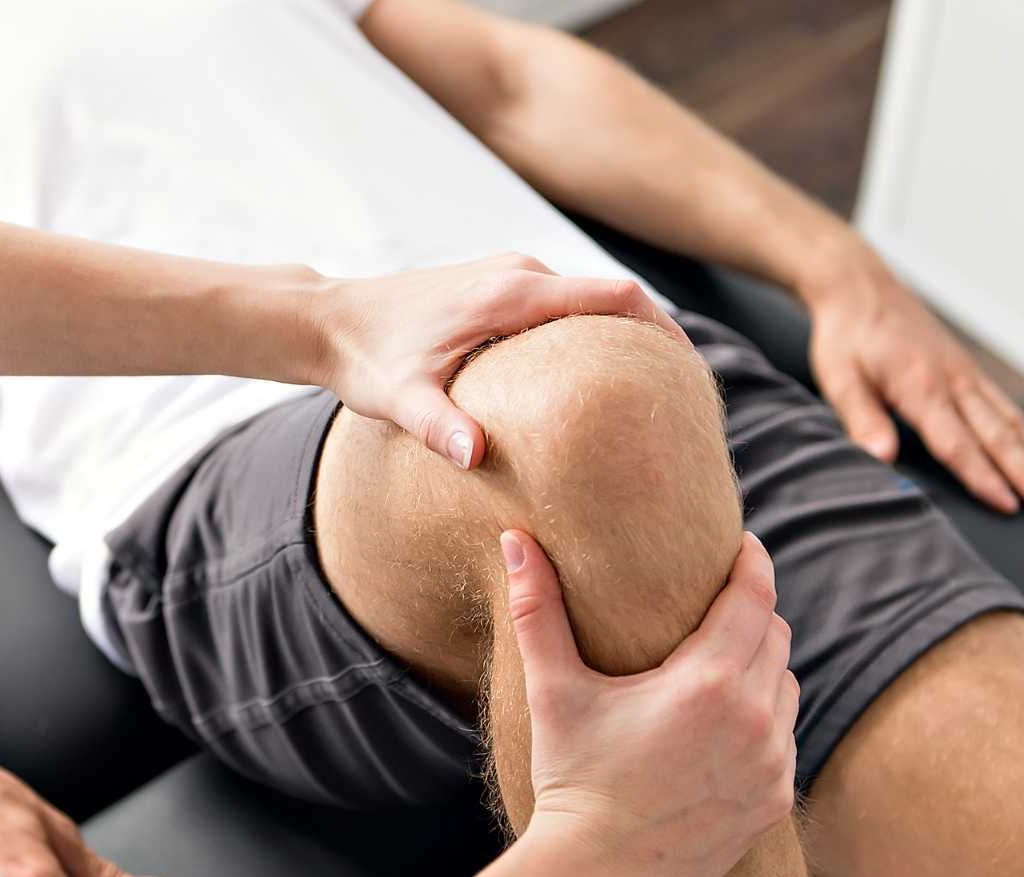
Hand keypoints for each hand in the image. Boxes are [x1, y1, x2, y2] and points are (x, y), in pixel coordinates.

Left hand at [314, 253, 686, 469]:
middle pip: (614, 297)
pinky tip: (597, 381)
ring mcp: (509, 274)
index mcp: (511, 292)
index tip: (695, 372)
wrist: (328, 320)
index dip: (663, 330)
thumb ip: (439, 427)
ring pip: (588, 301)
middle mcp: (518, 272)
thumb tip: (478, 458)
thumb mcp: (398, 399)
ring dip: (623, 338)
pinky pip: (563, 306)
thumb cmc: (364, 358)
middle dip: (654, 340)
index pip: (614, 297)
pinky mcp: (498, 286)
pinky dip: (590, 335)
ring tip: (653, 393)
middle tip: (687, 397)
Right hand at [500, 530, 796, 876]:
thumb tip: (514, 540)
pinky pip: (786, 740)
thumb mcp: (553, 691)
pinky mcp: (775, 801)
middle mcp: (753, 719)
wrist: (596, 874)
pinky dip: (765, 722)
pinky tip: (728, 726)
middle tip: (721, 605)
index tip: (742, 546)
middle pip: (776, 638)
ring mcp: (772, 764)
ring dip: (763, 669)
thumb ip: (537, 611)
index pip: (754, 598)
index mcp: (707, 682)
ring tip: (724, 665)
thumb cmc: (572, 778)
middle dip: (753, 614)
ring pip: (786, 688)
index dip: (752, 563)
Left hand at [804, 253, 1023, 513]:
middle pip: (998, 435)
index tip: (1008, 507)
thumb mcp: (839, 378)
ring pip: (1011, 421)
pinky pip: (1004, 407)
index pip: (956, 443)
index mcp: (921, 387)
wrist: (859, 287)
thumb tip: (881, 459)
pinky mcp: (966, 370)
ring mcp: (964, 374)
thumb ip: (862, 418)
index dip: (983, 477)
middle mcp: (953, 381)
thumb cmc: (845, 337)